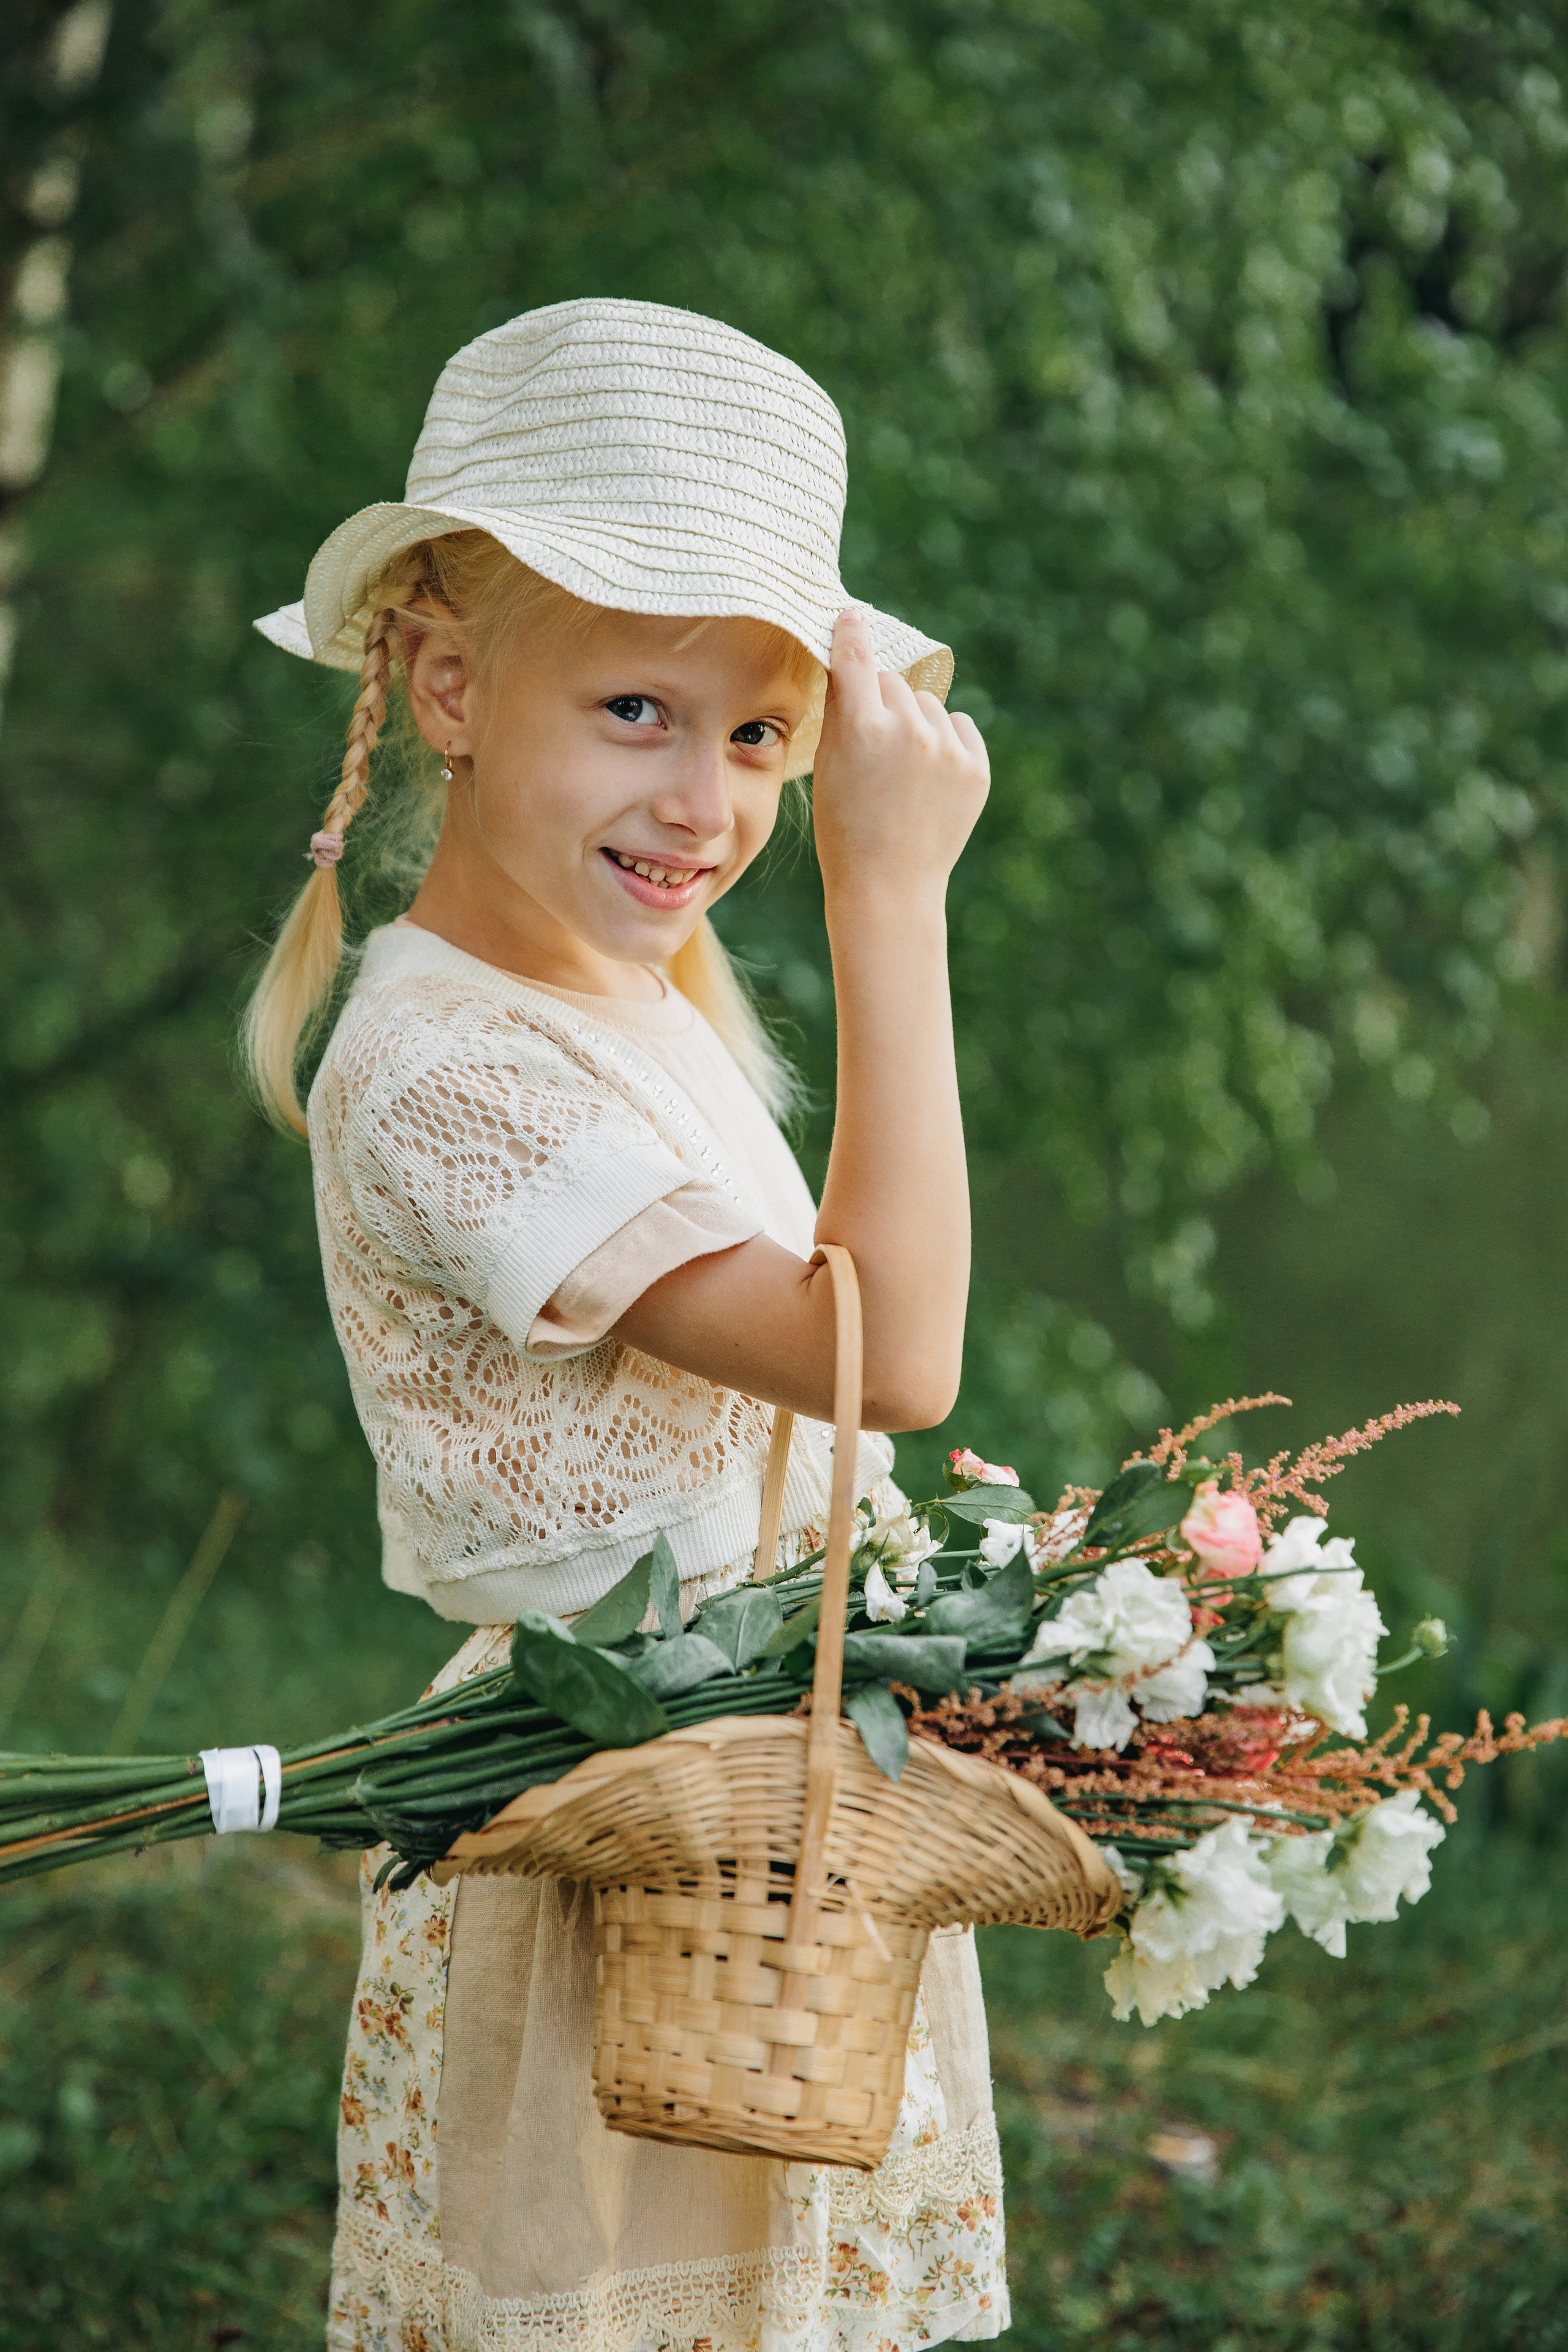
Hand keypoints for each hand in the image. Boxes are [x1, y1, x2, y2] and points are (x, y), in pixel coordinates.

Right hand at [811, 609, 989, 910]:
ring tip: (902, 770)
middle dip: (881, 701)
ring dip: (915, 722)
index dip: (851, 634)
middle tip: (872, 743)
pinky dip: (947, 741)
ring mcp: (948, 750)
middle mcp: (909, 730)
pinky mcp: (976, 769)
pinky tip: (929, 777)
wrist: (888, 886)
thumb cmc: (845, 828)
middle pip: (894, 682)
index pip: (857, 658)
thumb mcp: (828, 765)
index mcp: (863, 727)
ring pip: (928, 705)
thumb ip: (842, 710)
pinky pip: (962, 727)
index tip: (851, 617)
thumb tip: (852, 662)